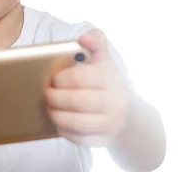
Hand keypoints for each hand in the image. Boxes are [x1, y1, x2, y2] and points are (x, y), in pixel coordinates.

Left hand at [45, 29, 130, 146]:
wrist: (130, 117)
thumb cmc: (108, 84)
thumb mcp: (105, 61)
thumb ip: (96, 42)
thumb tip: (84, 37)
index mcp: (111, 78)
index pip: (80, 77)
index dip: (60, 78)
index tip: (54, 78)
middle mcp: (115, 102)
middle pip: (76, 101)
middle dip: (55, 97)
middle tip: (47, 93)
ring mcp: (111, 124)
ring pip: (77, 122)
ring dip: (56, 115)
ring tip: (49, 107)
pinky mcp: (105, 141)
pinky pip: (80, 139)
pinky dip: (65, 130)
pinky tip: (59, 121)